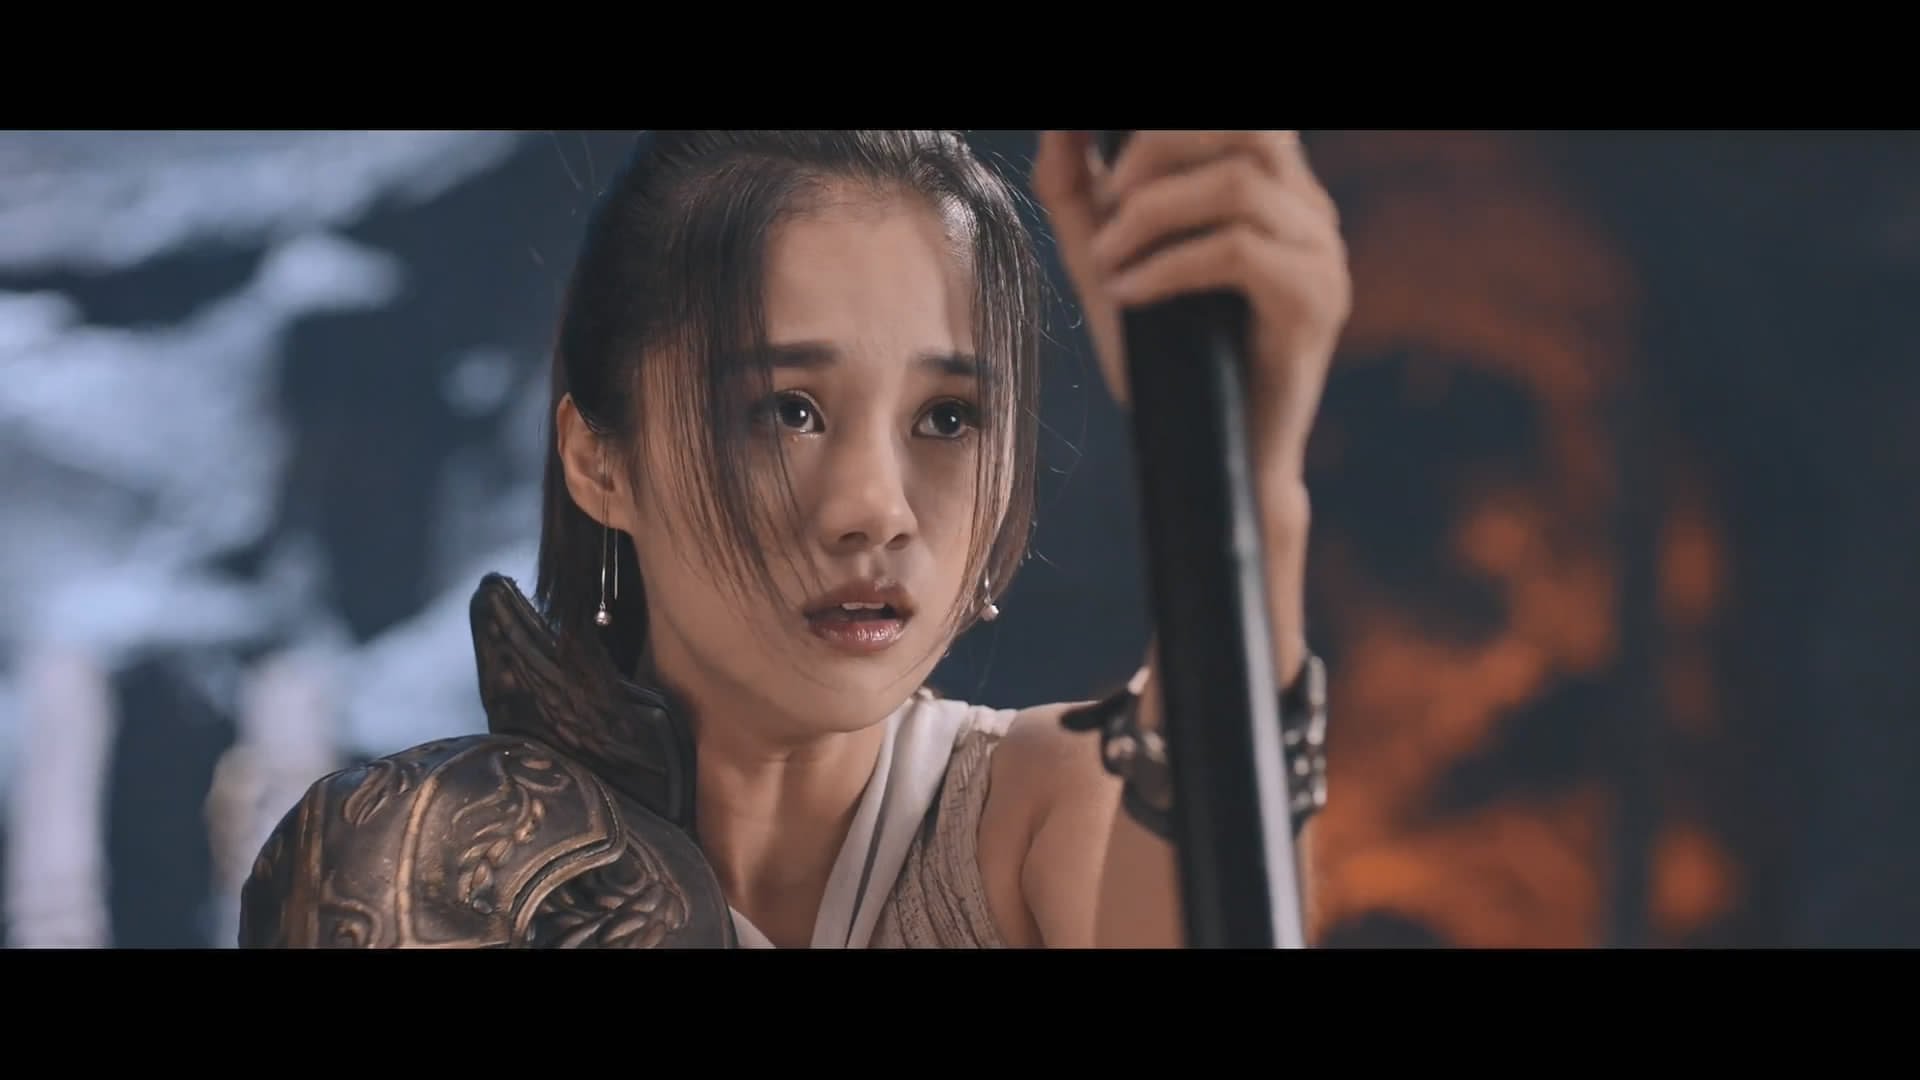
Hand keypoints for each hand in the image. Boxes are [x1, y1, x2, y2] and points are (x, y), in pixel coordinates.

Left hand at [1030, 130, 1349, 484]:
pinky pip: (1238, 253)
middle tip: (1106, 197)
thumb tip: (1061, 127)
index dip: (1164, 124)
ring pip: (1239, 184)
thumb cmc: (1168, 363)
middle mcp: (1306, 209)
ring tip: (1106, 256)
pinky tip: (1128, 292)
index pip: (1236, 117)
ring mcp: (1319, 253)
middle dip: (1160, 146)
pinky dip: (1168, 265)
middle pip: (1248, 127)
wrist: (1213, 458)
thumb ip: (1080, 194)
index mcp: (1270, 188)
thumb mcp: (1109, 265)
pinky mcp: (1313, 302)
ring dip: (1153, 212)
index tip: (1096, 142)